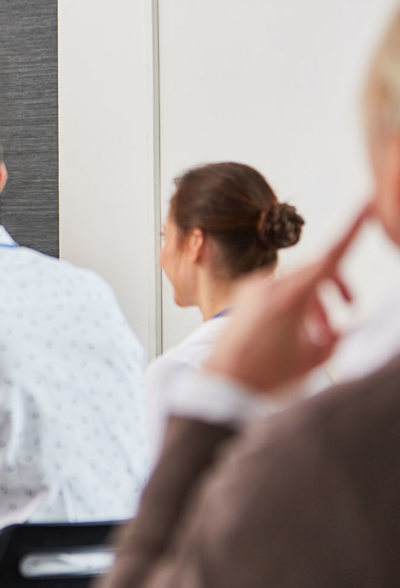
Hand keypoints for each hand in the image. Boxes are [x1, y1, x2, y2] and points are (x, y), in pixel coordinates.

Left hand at [205, 204, 369, 393]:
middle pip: (316, 274)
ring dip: (314, 305)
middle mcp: (270, 285)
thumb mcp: (316, 358)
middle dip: (334, 293)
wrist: (222, 383)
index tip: (365, 205)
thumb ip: (336, 336)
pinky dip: (294, 307)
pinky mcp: (245, 297)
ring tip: (318, 336)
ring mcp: (254, 289)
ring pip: (298, 284)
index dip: (353, 229)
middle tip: (348, 308)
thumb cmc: (264, 375)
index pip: (332, 256)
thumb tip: (341, 329)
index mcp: (291, 295)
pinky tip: (294, 334)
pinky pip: (278, 292)